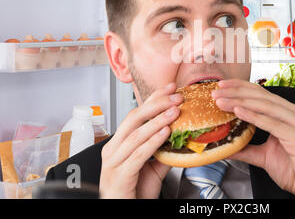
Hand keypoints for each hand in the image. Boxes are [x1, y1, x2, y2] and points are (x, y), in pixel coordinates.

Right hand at [99, 83, 182, 198]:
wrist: (123, 212)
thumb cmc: (133, 192)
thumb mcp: (152, 167)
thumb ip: (162, 151)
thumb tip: (180, 136)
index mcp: (118, 143)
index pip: (136, 114)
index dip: (153, 99)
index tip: (171, 89)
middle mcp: (113, 149)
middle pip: (134, 118)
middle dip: (156, 104)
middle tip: (176, 96)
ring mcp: (113, 162)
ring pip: (136, 134)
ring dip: (158, 120)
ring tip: (174, 111)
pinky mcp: (120, 175)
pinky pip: (138, 154)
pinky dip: (153, 141)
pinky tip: (165, 133)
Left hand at [212, 79, 294, 198]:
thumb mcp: (265, 156)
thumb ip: (247, 149)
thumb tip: (226, 147)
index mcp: (289, 114)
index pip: (262, 94)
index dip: (241, 88)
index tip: (222, 87)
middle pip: (261, 96)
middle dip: (236, 92)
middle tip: (216, 91)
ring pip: (265, 105)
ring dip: (240, 101)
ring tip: (221, 101)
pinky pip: (271, 122)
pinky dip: (253, 115)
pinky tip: (238, 111)